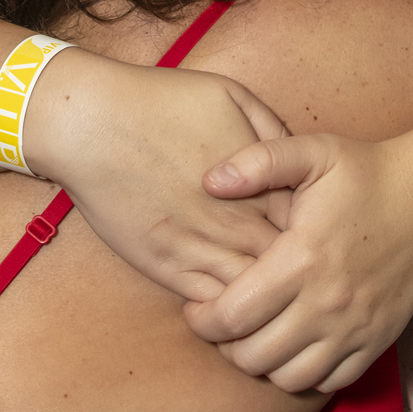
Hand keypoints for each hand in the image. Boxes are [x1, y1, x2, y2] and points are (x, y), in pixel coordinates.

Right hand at [28, 50, 292, 300]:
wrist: (94, 123)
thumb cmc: (161, 101)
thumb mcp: (231, 95)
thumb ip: (272, 129)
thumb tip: (296, 156)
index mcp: (260, 183)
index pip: (310, 227)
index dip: (318, 235)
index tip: (317, 235)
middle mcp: (238, 224)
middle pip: (290, 270)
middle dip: (302, 279)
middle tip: (307, 280)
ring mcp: (203, 251)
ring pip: (254, 299)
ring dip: (270, 306)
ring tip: (279, 306)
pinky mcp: (169, 269)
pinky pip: (212, 308)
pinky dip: (230, 317)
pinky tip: (238, 313)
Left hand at [187, 130, 412, 392]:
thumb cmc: (365, 171)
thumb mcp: (312, 151)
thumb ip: (258, 161)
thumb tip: (209, 181)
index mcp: (303, 259)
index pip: (232, 316)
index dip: (201, 319)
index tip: (195, 306)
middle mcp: (329, 303)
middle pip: (253, 356)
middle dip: (225, 344)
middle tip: (220, 321)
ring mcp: (356, 328)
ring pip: (288, 378)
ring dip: (262, 363)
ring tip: (253, 335)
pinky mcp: (378, 341)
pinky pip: (329, 382)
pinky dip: (303, 374)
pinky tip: (292, 344)